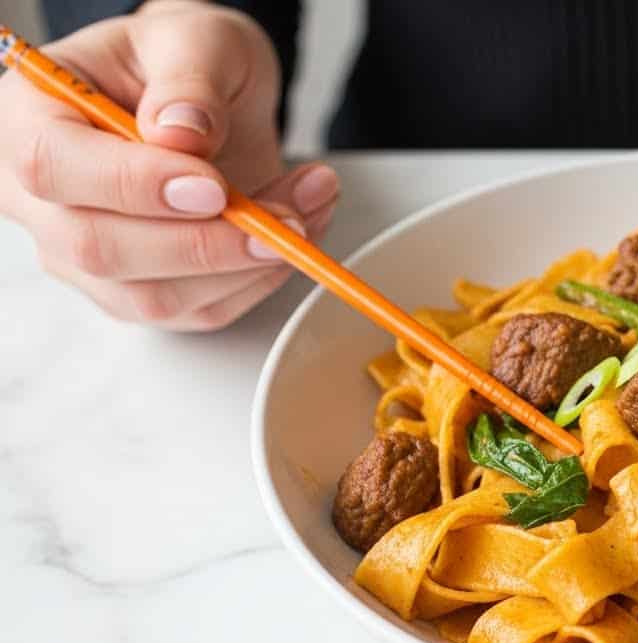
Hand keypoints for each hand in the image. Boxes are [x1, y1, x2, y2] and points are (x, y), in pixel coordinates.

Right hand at [0, 1, 339, 330]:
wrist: (206, 99)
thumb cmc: (182, 63)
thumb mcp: (194, 39)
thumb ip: (188, 80)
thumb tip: (182, 135)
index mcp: (29, 119)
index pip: (52, 166)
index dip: (133, 185)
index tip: (213, 186)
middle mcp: (43, 201)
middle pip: (99, 249)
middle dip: (206, 243)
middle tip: (286, 217)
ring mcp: (85, 258)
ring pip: (154, 297)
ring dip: (247, 265)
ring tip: (310, 206)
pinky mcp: (140, 292)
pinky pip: (200, 310)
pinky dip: (261, 279)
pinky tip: (300, 228)